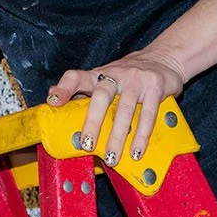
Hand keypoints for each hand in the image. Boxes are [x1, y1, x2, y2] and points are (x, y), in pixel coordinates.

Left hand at [46, 49, 186, 166]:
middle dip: (93, 121)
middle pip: (101, 95)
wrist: (164, 58)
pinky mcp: (155, 86)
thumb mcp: (103, 78)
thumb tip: (52, 98)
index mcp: (99, 74)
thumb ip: (80, 89)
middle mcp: (116, 74)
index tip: (53, 103)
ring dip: (117, 136)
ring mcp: (136, 80)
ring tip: (111, 157)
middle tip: (87, 145)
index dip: (63, 88)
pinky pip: (148, 114)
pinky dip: (142, 135)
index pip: (76, 77)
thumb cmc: (128, 76)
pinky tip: (136, 151)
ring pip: (125, 109)